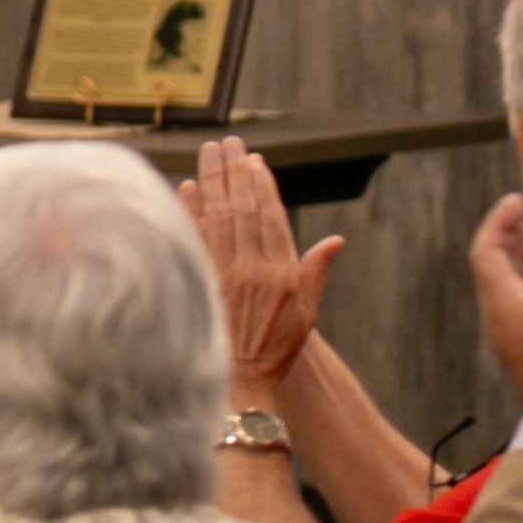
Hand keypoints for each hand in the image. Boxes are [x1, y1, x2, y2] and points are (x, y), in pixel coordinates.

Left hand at [186, 136, 342, 397]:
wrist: (243, 378)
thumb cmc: (278, 346)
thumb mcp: (308, 312)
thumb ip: (317, 270)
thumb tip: (338, 239)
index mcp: (281, 272)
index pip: (270, 217)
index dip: (262, 186)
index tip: (254, 161)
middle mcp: (252, 269)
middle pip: (241, 209)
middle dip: (233, 172)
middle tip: (227, 144)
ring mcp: (224, 275)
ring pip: (217, 217)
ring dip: (211, 182)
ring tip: (208, 153)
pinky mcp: (201, 282)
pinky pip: (194, 238)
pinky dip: (189, 212)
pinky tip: (184, 188)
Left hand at [470, 192, 522, 423]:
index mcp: (501, 299)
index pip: (486, 248)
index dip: (498, 220)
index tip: (517, 200)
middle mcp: (496, 313)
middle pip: (490, 262)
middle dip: (504, 233)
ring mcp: (506, 329)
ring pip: (502, 280)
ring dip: (514, 254)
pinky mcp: (520, 341)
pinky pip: (515, 297)